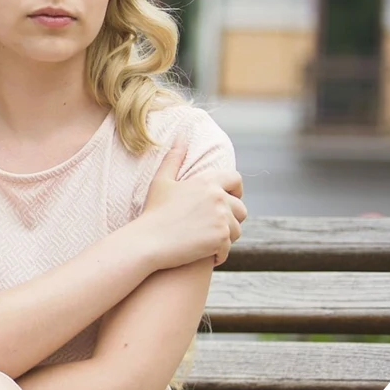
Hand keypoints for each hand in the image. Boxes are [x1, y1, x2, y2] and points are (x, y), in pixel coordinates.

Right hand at [135, 137, 246, 270]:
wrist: (148, 240)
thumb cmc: (153, 211)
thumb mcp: (161, 181)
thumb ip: (174, 158)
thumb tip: (180, 135)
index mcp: (206, 181)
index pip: (236, 180)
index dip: (235, 191)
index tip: (227, 201)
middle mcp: (218, 197)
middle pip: (241, 209)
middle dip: (231, 219)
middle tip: (211, 228)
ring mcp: (221, 218)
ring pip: (236, 230)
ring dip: (224, 238)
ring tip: (205, 241)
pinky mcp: (221, 238)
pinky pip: (228, 248)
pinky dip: (217, 254)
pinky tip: (204, 254)